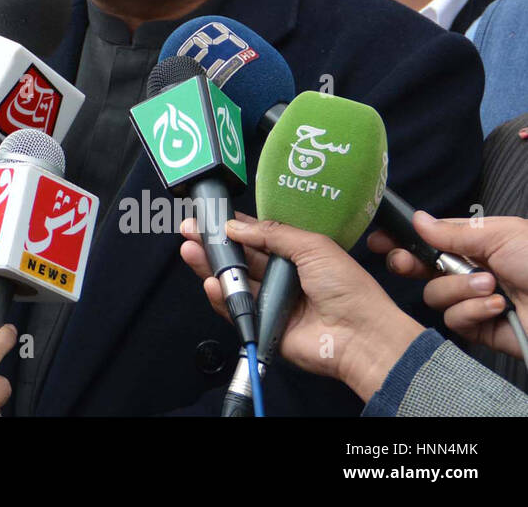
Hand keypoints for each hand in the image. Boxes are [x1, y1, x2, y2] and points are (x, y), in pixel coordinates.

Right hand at [180, 215, 423, 400]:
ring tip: (190, 250)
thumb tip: (235, 226)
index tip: (209, 215)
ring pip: (233, 282)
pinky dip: (220, 296)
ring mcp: (270, 302)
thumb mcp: (312, 246)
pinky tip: (209, 282)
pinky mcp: (262, 326)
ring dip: (210, 266)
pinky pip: (236, 310)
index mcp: (296, 255)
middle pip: (239, 258)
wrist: (360, 335)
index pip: (257, 236)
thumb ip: (272, 233)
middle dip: (213, 244)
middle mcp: (280, 277)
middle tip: (189, 230)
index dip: (233, 226)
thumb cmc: (346, 286)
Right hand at [370, 212, 527, 358]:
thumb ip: (452, 231)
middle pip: (421, 268)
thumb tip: (417, 219)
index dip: (402, 239)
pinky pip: (454, 320)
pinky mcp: (480, 329)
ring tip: (492, 288)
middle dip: (410, 264)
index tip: (379, 239)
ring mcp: (474, 301)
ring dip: (460, 289)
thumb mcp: (500, 235)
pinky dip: (474, 312)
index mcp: (477, 244)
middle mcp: (471, 271)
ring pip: (435, 295)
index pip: (429, 239)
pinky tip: (498, 308)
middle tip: (406, 263)